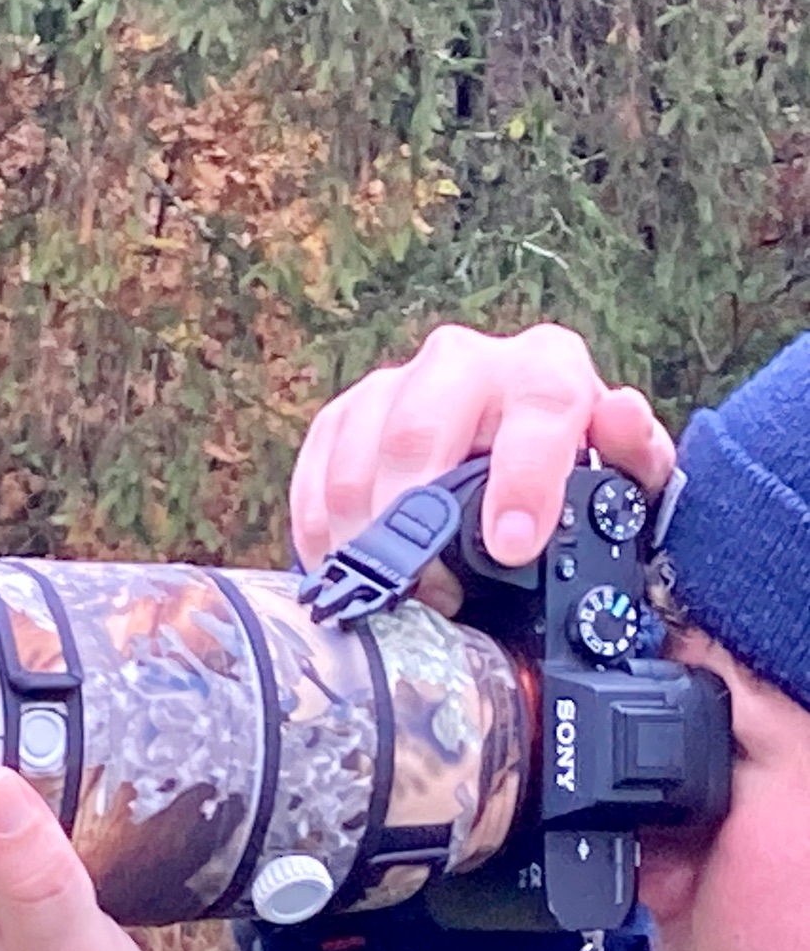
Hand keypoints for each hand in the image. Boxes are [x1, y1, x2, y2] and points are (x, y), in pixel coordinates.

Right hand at [290, 323, 675, 613]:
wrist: (512, 457)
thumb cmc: (570, 475)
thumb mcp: (624, 477)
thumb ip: (635, 456)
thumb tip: (620, 414)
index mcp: (545, 367)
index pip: (536, 407)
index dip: (521, 480)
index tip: (510, 546)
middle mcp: (463, 360)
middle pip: (418, 430)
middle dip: (414, 521)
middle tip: (428, 590)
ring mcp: (394, 383)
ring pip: (356, 456)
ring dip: (363, 536)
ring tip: (391, 590)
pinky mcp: (344, 416)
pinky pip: (316, 469)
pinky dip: (321, 526)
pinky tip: (345, 565)